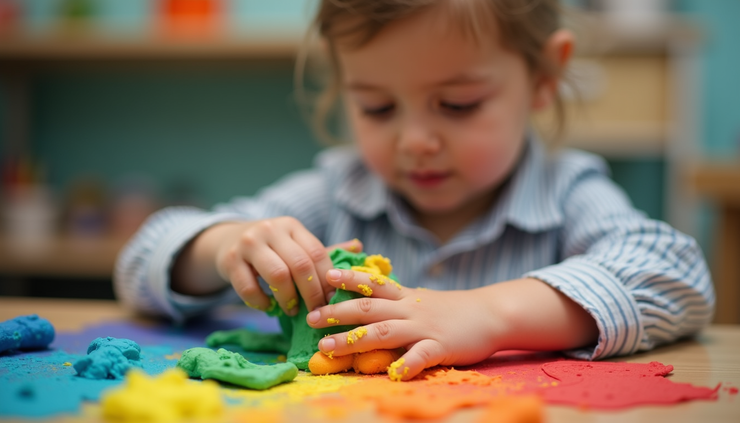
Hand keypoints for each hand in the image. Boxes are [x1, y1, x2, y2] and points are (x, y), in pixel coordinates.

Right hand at [214, 217, 361, 314]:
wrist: (228, 240)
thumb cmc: (271, 248)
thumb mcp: (295, 243)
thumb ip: (323, 251)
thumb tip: (359, 247)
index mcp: (292, 225)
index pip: (317, 252)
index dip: (327, 279)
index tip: (332, 299)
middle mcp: (270, 230)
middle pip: (300, 265)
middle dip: (311, 293)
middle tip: (315, 312)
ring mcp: (248, 243)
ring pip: (277, 275)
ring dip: (288, 299)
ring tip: (292, 310)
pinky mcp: (229, 260)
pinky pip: (249, 288)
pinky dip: (262, 303)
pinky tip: (268, 307)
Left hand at [305, 269, 503, 379]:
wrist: (491, 314)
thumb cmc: (453, 310)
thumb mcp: (422, 299)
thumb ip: (397, 301)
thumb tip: (368, 303)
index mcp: (406, 297)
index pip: (373, 283)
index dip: (349, 278)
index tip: (326, 276)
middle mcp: (410, 309)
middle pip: (368, 307)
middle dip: (337, 312)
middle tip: (311, 317)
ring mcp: (424, 328)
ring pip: (384, 331)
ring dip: (353, 339)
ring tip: (328, 347)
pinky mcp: (440, 346)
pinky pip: (420, 356)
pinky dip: (405, 364)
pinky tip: (392, 374)